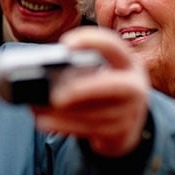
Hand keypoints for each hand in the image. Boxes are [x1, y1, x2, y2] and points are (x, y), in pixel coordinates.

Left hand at [31, 27, 149, 156]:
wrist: (125, 126)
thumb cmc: (102, 92)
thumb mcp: (99, 74)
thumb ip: (79, 69)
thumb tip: (43, 71)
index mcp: (127, 62)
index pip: (113, 45)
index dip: (91, 41)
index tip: (65, 45)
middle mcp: (135, 85)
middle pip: (112, 86)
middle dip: (82, 90)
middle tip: (55, 96)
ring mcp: (131, 112)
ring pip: (97, 114)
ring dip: (65, 113)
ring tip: (39, 109)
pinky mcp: (120, 133)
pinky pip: (90, 130)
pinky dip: (64, 125)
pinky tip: (45, 122)